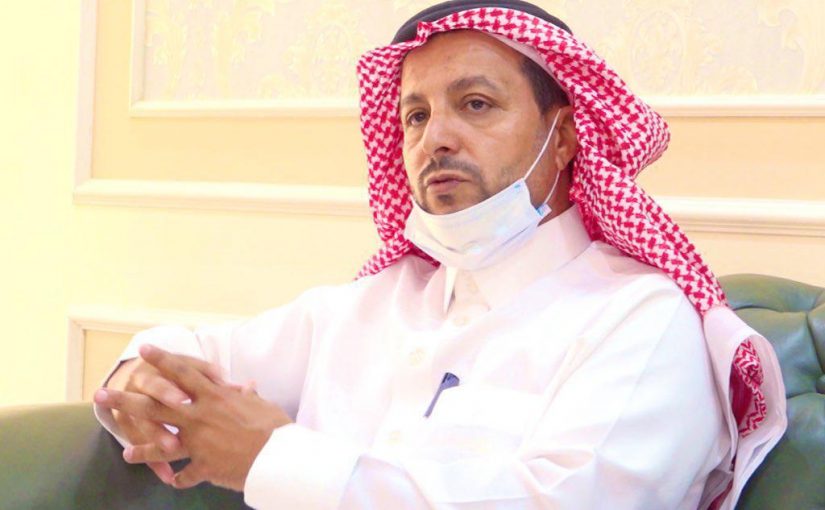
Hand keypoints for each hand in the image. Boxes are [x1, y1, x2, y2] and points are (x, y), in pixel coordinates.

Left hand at [96, 345, 292, 490]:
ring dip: (141, 448)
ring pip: (161, 444)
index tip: (145, 350)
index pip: (183, 373)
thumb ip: (247, 396)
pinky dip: (178, 479)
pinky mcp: (203, 466)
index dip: (163, 360)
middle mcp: (199, 416)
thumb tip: (247, 386)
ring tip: (125, 453)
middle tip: (102, 394)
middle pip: (155, 405)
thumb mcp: (261, 404)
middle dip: (126, 399)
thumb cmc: (274, 427)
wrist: (276, 457)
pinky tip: (172, 482)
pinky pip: (185, 475)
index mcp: (214, 397)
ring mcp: (197, 442)